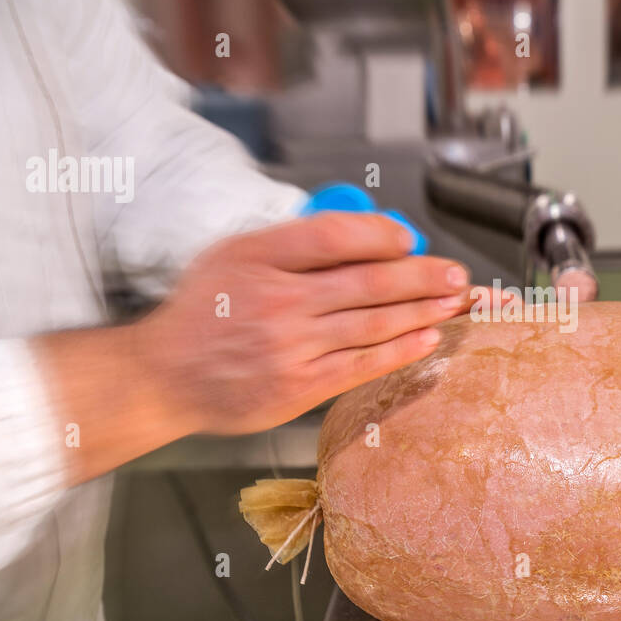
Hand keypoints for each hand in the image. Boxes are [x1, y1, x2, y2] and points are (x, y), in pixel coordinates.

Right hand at [131, 212, 468, 435]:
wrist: (162, 375)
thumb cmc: (203, 312)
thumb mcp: (234, 255)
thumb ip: (292, 242)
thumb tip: (365, 234)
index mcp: (258, 255)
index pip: (333, 235)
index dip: (380, 234)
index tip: (409, 237)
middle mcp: (276, 299)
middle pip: (367, 280)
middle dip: (423, 275)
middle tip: (457, 273)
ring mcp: (289, 346)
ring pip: (373, 322)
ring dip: (424, 311)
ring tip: (457, 301)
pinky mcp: (298, 387)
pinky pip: (361, 364)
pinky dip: (400, 350)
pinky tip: (429, 338)